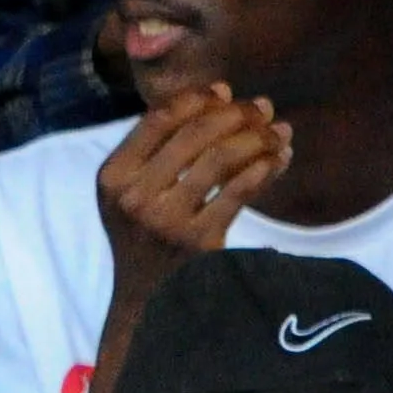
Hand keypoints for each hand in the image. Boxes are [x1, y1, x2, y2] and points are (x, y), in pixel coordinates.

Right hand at [95, 84, 291, 301]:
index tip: (226, 91)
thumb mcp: (133, 190)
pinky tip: (277, 160)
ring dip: (257, 137)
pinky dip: (263, 169)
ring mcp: (167, 220)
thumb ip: (162, 144)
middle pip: (195, 133)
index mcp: (113, 176)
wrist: (148, 302)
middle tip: (263, 108)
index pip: (159, 118)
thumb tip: (221, 91)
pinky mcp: (199, 241)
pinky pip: (239, 192)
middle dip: (237, 113)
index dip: (198, 97)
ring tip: (278, 132)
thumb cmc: (146, 236)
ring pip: (221, 158)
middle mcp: (135, 196)